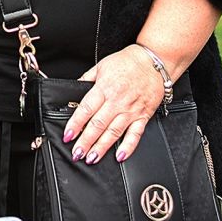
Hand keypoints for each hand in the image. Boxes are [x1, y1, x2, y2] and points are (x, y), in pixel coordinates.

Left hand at [64, 46, 166, 164]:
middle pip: (98, 125)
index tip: (68, 135)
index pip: (86, 109)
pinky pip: (135, 134)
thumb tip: (74, 89)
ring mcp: (131, 110)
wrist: (153, 62)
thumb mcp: (101, 66)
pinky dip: (128, 146)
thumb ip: (86, 79)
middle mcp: (117, 101)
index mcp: (104, 88)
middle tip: (77, 153)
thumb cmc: (127, 63)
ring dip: (102, 147)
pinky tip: (120, 156)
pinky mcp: (143, 116)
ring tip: (92, 158)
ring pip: (114, 132)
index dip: (75, 124)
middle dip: (86, 141)